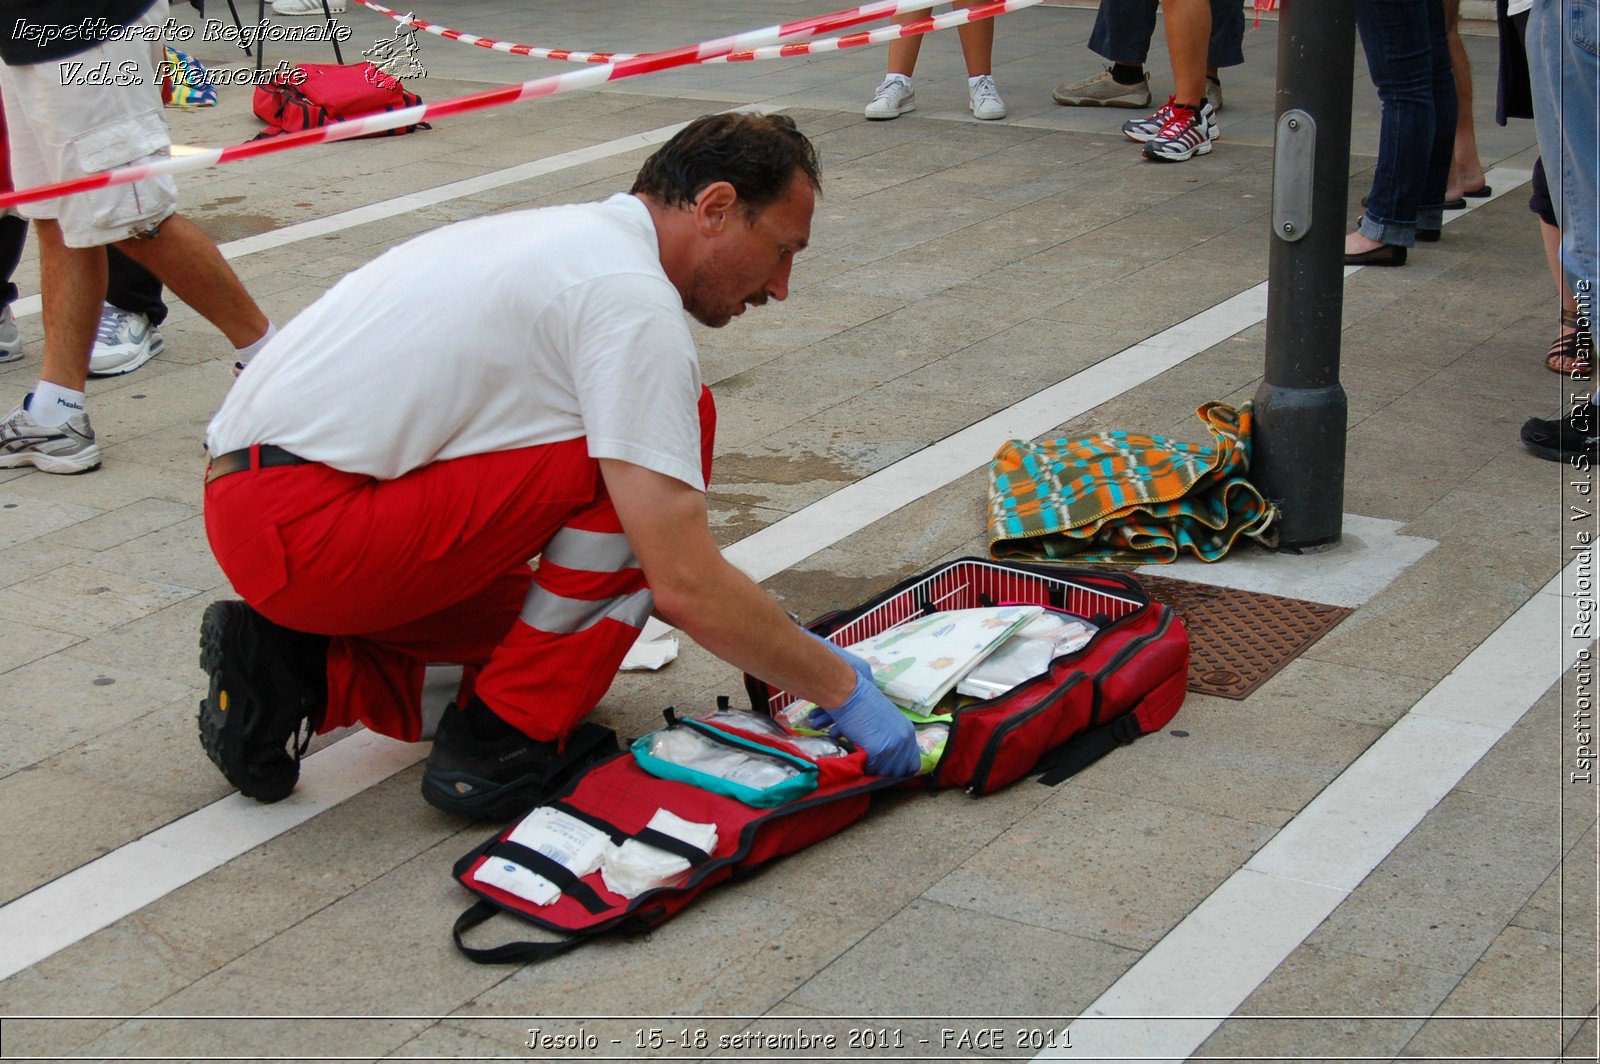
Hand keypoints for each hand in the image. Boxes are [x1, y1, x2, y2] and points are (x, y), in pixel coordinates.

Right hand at [804, 631, 920, 777]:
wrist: (848, 692)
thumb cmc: (860, 701)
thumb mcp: (883, 719)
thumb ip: (888, 736)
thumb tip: (883, 755)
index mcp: (907, 730)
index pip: (912, 763)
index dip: (898, 768)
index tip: (885, 768)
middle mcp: (905, 738)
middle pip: (900, 770)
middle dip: (884, 771)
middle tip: (871, 767)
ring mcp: (893, 744)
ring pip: (885, 771)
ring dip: (873, 769)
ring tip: (862, 762)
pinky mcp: (880, 749)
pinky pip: (872, 768)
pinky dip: (863, 766)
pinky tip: (856, 757)